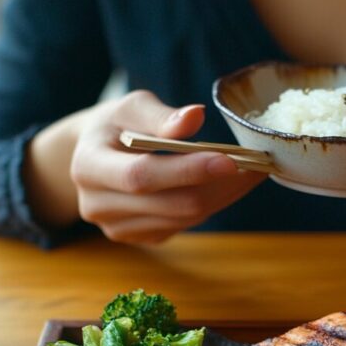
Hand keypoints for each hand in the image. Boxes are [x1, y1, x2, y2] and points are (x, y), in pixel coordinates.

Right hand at [61, 91, 264, 243]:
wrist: (92, 155)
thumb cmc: (115, 125)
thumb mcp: (131, 107)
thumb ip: (161, 116)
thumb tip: (195, 117)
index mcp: (88, 166)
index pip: (142, 176)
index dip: (188, 171)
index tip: (230, 160)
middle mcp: (97, 205)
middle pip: (170, 203)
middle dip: (219, 184)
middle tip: (258, 163)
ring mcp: (117, 228)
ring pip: (184, 217)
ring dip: (223, 195)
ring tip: (251, 170)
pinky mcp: (138, 238)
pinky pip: (184, 224)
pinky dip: (212, 204)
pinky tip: (229, 184)